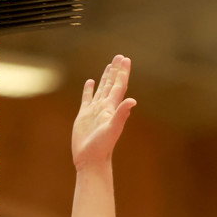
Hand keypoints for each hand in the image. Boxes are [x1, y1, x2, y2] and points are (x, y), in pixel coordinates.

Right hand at [72, 55, 135, 170]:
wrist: (90, 160)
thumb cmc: (102, 146)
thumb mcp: (113, 129)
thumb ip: (122, 114)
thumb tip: (133, 101)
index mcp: (112, 108)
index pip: (119, 86)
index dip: (122, 72)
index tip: (125, 59)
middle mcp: (105, 107)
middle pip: (112, 84)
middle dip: (115, 71)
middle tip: (119, 56)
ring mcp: (94, 111)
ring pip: (101, 89)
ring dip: (105, 77)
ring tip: (109, 65)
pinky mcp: (84, 116)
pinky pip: (87, 98)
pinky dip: (89, 89)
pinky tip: (90, 82)